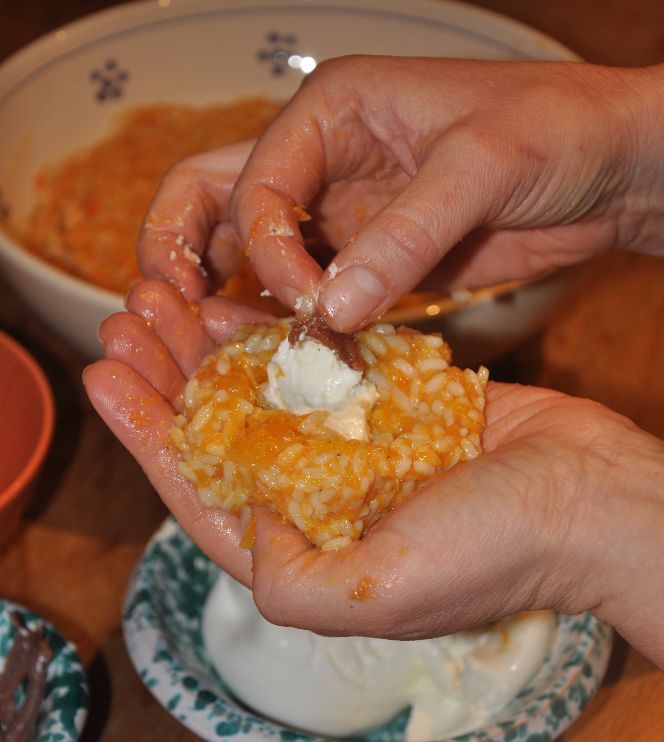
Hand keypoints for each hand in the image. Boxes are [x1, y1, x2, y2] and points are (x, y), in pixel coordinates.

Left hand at [83, 281, 663, 666]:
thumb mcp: (377, 592)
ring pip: (262, 396)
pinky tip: (237, 304)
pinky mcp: (391, 409)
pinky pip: (317, 367)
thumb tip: (242, 522)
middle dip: (168, 381)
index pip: (201, 495)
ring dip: (211, 350)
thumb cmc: (495, 553)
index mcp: (305, 557)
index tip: (107, 376)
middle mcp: (321, 506)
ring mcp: (355, 453)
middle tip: (127, 319)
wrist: (591, 499)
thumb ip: (287, 581)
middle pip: (222, 438)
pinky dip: (276, 338)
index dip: (147, 437)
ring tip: (165, 298)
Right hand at [137, 58, 663, 330]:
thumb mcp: (478, 170)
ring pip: (256, 253)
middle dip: (186, 253)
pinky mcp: (371, 258)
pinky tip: (292, 358)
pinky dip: (294, 323)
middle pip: (216, 199)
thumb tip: (331, 309)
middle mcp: (323, 159)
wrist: (610, 166)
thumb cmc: (553, 134)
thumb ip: (403, 237)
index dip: (263, 246)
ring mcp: (343, 212)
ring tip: (222, 353)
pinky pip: (312, 291)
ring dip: (236, 300)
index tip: (303, 299)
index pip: (256, 180)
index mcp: (333, 109)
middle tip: (172, 315)